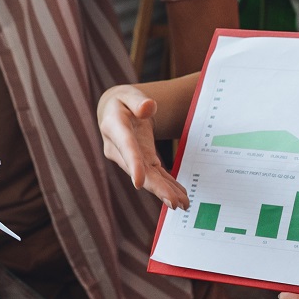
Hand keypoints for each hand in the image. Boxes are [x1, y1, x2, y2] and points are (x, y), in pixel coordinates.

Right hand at [98, 84, 187, 207]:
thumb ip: (138, 101)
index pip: (125, 146)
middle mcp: (118, 149)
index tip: (139, 182)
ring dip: (165, 191)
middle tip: (174, 202)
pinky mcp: (140, 163)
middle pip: (140, 170)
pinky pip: (154, 176)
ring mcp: (129, 159)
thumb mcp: (128, 95)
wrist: (114, 113)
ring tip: (183, 204)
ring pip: (148, 177)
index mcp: (114, 127)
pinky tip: (180, 197)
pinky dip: (167, 186)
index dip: (133, 164)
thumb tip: (148, 107)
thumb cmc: (123, 102)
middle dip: (156, 187)